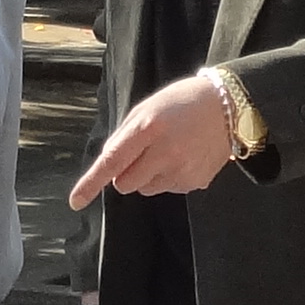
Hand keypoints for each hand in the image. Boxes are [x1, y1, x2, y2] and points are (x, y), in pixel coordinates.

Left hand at [69, 69, 242, 206]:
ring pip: (145, 189)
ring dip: (148, 175)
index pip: (112, 161)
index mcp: (148, 128)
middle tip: (143, 152)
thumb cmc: (180, 103)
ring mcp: (182, 170)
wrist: (229, 106)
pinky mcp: (196, 182)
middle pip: (125, 183)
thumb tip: (107, 166)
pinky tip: (184, 156)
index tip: (75, 201)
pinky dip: (169, 177)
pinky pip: (168, 189)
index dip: (91, 182)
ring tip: (169, 150)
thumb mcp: (147, 108)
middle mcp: (165, 152)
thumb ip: (124, 136)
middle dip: (125, 173)